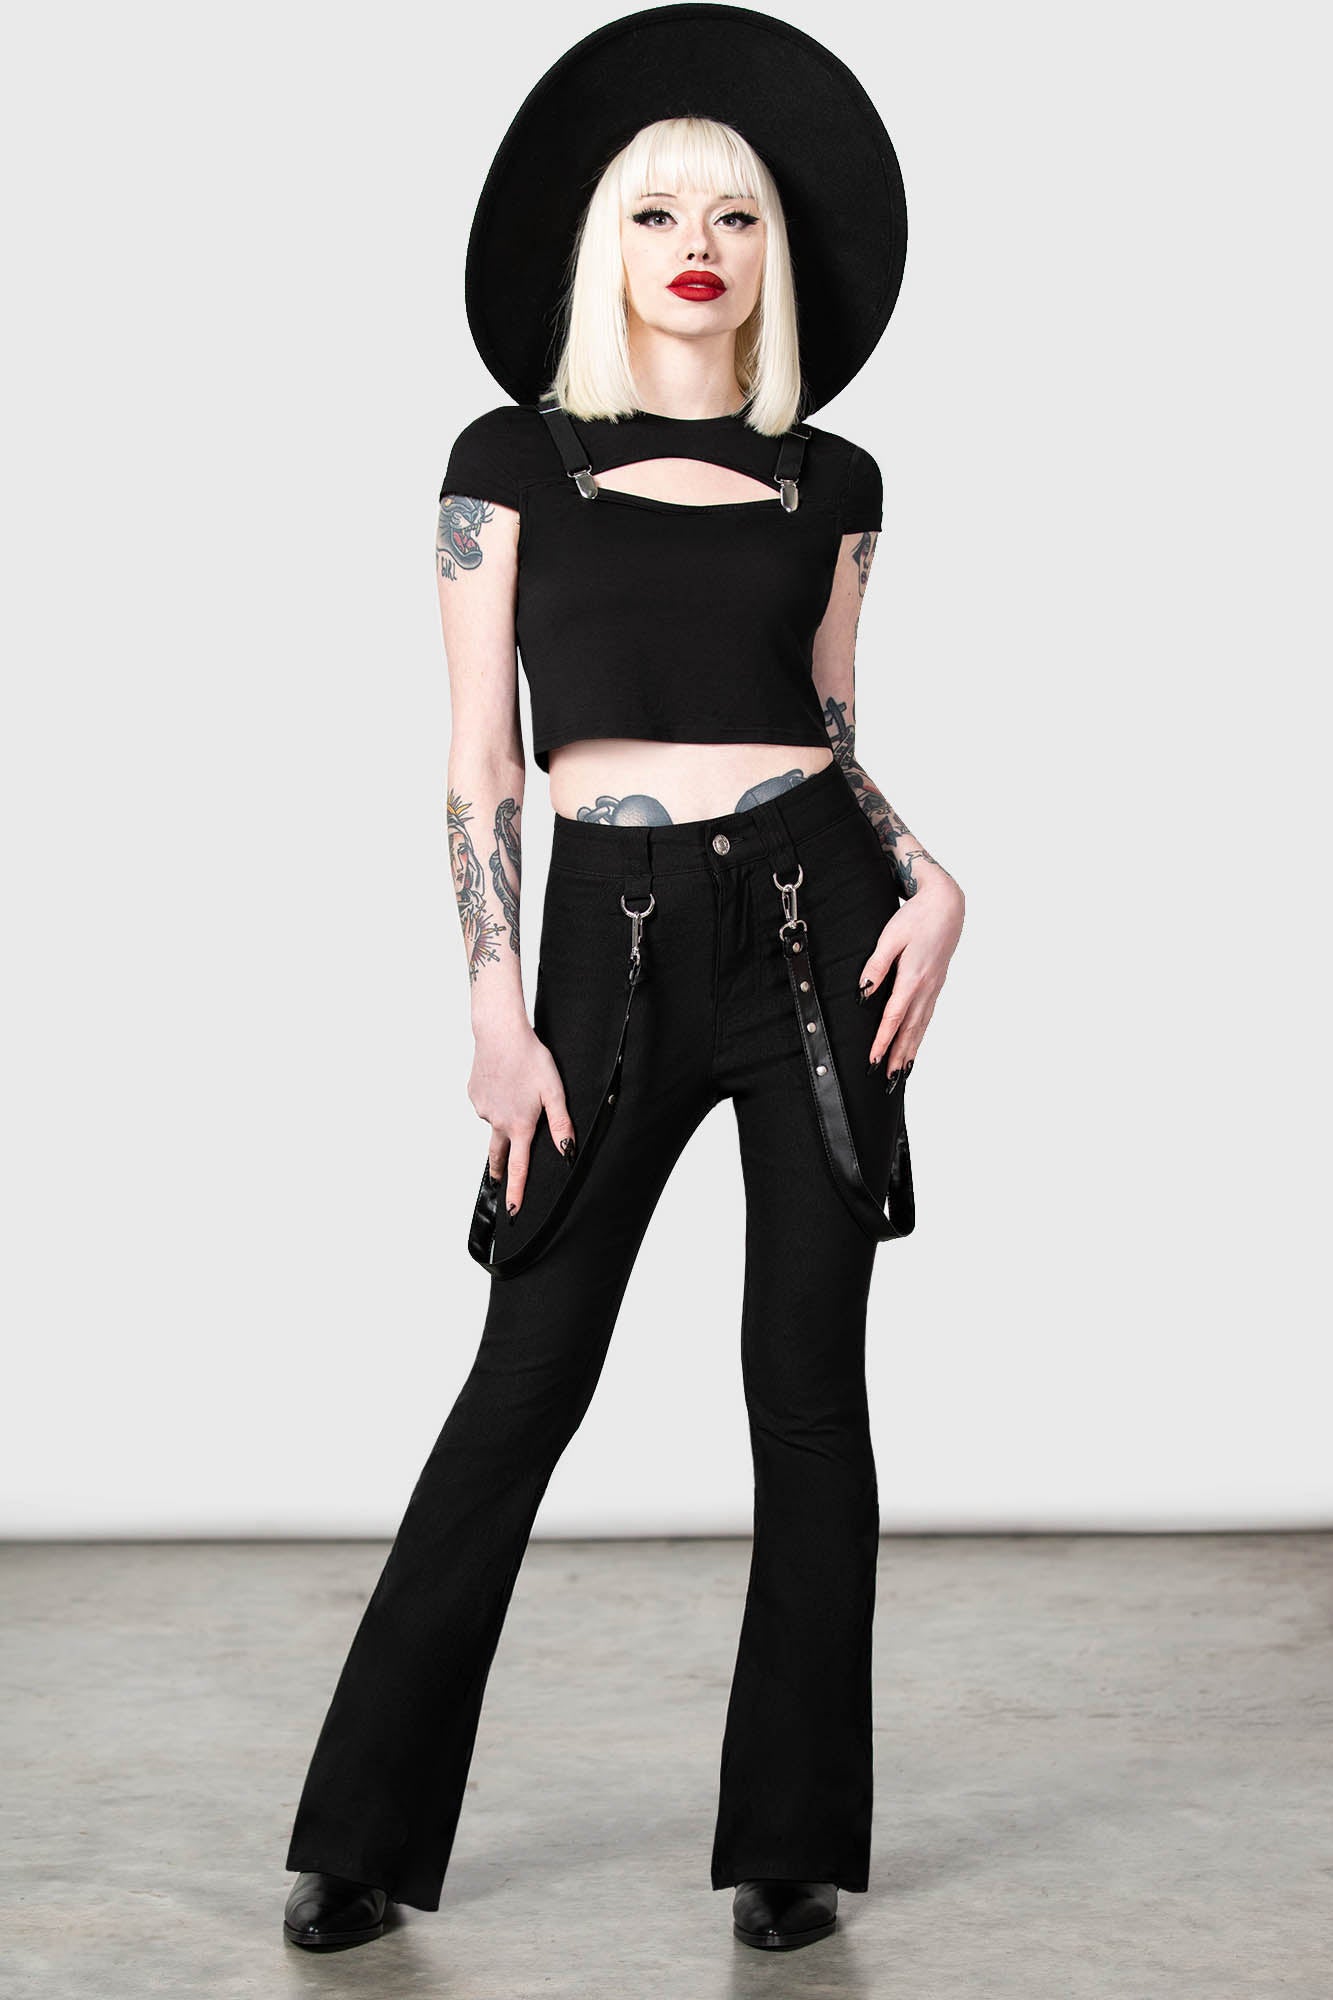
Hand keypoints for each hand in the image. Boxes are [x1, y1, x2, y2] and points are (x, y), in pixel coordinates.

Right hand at [468, 1020, 574, 1217]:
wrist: (500, 1033)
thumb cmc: (531, 1059)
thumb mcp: (554, 1092)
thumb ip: (562, 1125)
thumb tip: (568, 1153)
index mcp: (520, 1125)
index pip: (519, 1167)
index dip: (516, 1191)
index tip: (512, 1211)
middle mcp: (498, 1121)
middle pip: (499, 1154)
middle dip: (500, 1171)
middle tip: (498, 1181)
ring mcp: (483, 1108)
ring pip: (495, 1121)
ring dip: (504, 1117)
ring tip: (515, 1092)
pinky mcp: (474, 1094)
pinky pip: (487, 1103)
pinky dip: (496, 1098)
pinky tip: (503, 1081)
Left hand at [858, 875, 964, 1075]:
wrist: (947, 906)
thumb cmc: (916, 918)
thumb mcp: (890, 937)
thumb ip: (876, 967)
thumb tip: (862, 993)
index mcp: (913, 977)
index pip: (894, 1016)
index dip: (883, 1040)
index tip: (873, 1059)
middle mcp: (926, 988)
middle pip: (910, 1029)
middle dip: (898, 1055)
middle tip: (888, 1080)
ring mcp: (934, 988)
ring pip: (921, 1026)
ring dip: (910, 1051)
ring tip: (900, 1073)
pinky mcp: (936, 986)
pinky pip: (927, 1017)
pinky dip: (920, 1036)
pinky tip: (914, 1047)